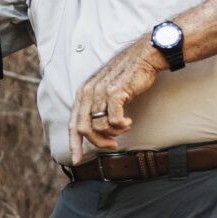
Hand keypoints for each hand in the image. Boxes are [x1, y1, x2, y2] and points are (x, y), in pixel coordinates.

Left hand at [69, 37, 169, 163]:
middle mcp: (88, 92)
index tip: (77, 160)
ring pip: (99, 127)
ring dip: (114, 133)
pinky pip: (113, 120)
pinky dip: (121, 126)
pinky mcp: (115, 92)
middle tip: (112, 145)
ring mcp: (100, 92)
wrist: (144, 57)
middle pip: (83, 129)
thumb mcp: (106, 92)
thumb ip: (98, 108)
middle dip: (97, 142)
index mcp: (83, 93)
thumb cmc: (127, 76)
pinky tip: (128, 121)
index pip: (72, 124)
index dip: (74, 144)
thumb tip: (97, 132)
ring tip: (124, 126)